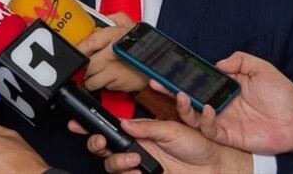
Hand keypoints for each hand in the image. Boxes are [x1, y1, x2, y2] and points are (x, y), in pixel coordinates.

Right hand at [69, 119, 251, 173]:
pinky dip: (128, 172)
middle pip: (104, 148)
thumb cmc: (198, 145)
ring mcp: (139, 165)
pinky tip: (138, 169)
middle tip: (101, 142)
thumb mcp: (174, 129)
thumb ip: (147, 127)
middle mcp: (136, 147)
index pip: (111, 128)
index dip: (92, 125)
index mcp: (140, 131)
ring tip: (134, 158)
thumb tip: (125, 124)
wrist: (215, 167)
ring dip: (116, 160)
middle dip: (96, 143)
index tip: (77, 123)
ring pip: (112, 165)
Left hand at [76, 14, 145, 92]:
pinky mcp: (119, 84)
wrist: (160, 64)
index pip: (87, 43)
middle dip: (81, 67)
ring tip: (93, 73)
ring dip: (89, 79)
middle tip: (81, 65)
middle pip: (84, 65)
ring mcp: (114, 70)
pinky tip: (107, 77)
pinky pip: (102, 87)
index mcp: (113, 35)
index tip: (72, 53)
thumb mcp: (130, 24)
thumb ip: (114, 17)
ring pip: (90, 80)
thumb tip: (101, 16)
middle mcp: (111, 54)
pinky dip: (102, 84)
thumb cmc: (144, 44)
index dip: (77, 49)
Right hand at [153, 51, 292, 154]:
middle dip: (172, 90)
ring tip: (180, 95)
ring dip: (184, 106)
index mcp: (224, 87)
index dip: (182, 76)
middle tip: (157, 82)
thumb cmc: (283, 94)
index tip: (167, 69)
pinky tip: (207, 108)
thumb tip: (217, 63)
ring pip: (193, 115)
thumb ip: (239, 61)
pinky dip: (204, 120)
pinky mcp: (227, 135)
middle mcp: (219, 103)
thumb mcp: (261, 68)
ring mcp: (222, 120)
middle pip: (189, 98)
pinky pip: (209, 129)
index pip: (198, 81)